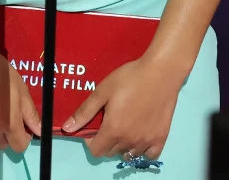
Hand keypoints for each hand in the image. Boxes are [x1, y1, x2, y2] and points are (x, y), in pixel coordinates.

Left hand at [62, 55, 182, 161]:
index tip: (95, 127)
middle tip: (110, 122)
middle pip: (111, 152)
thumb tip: (67, 128)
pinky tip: (141, 135)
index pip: (96, 151)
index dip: (91, 141)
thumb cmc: (130, 78)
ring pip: (129, 154)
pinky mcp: (160, 138)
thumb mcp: (103, 91)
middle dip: (106, 141)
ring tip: (125, 126)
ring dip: (123, 145)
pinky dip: (143, 150)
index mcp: (113, 130)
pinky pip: (149, 155)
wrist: (161, 73)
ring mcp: (146, 141)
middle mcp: (129, 140)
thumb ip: (85, 112)